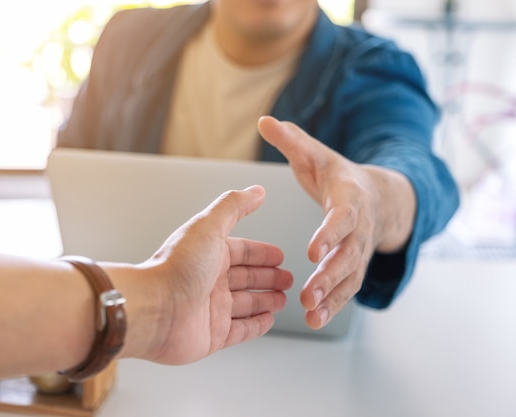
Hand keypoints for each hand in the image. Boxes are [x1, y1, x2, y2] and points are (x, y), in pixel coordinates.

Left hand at [108, 186, 292, 363]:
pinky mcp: (213, 335)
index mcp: (208, 254)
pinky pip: (241, 330)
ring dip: (266, 300)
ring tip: (283, 299)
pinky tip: (268, 320)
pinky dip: (256, 325)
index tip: (280, 255)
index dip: (262, 253)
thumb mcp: (209, 226)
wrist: (154, 310)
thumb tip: (256, 191)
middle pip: (246, 277)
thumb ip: (234, 206)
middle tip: (288, 279)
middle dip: (268, 277)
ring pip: (246, 303)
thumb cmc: (176, 267)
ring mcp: (211, 308)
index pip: (242, 251)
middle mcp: (209, 280)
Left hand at [257, 116, 415, 328]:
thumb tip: (265, 120)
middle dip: (330, 274)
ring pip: (349, 277)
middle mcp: (358, 228)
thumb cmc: (339, 176)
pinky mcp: (353, 267)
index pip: (342, 217)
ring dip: (332, 297)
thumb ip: (293, 141)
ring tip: (312, 314)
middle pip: (348, 254)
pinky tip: (315, 318)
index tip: (313, 249)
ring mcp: (358, 250)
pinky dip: (333, 304)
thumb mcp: (317, 155)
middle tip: (310, 292)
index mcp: (349, 198)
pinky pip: (346, 289)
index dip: (330, 233)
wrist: (377, 197)